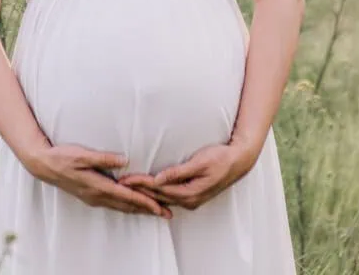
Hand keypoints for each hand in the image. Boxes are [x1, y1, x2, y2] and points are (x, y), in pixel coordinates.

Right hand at [27, 143, 173, 218]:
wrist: (44, 165)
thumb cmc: (63, 157)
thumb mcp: (83, 154)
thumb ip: (104, 158)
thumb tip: (125, 160)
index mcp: (98, 186)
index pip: (127, 196)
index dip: (145, 202)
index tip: (160, 207)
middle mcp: (98, 195)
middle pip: (128, 206)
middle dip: (148, 210)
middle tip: (166, 214)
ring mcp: (93, 197)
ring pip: (121, 207)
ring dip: (139, 210)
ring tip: (155, 212)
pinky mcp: (90, 195)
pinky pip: (114, 204)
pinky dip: (127, 206)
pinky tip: (132, 204)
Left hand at [118, 141, 257, 211]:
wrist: (239, 161)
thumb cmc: (220, 158)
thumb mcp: (200, 162)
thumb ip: (179, 172)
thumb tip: (159, 179)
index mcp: (189, 193)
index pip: (158, 189)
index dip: (140, 184)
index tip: (125, 179)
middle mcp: (189, 200)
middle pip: (157, 197)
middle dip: (138, 190)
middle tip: (120, 183)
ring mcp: (191, 200)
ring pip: (162, 199)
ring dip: (145, 193)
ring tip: (129, 188)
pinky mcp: (192, 195)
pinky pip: (169, 197)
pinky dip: (156, 194)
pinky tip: (148, 192)